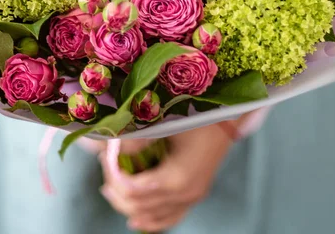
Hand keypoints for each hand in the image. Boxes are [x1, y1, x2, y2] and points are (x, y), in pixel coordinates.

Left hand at [99, 123, 234, 231]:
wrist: (228, 117)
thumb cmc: (197, 114)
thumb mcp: (165, 121)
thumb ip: (138, 137)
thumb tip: (111, 147)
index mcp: (176, 177)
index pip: (132, 189)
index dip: (113, 174)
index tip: (106, 155)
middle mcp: (185, 194)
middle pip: (138, 206)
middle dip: (116, 188)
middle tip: (106, 164)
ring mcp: (192, 198)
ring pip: (152, 217)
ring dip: (128, 205)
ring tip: (110, 187)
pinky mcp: (195, 195)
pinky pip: (169, 218)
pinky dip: (150, 220)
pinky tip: (135, 219)